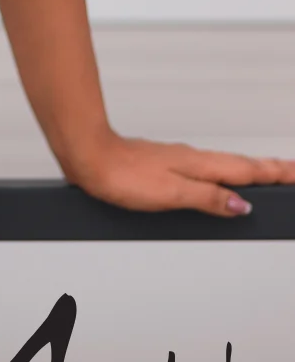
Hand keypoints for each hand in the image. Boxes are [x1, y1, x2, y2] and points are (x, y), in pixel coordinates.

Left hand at [66, 131, 294, 218]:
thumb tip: (242, 204)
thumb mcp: (172, 194)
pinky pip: (205, 170)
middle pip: (240, 166)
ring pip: (222, 166)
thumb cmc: (122, 176)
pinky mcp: (164, 166)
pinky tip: (218, 182)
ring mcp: (178, 161)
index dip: (275, 173)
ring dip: (248, 171)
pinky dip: (222, 173)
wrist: (87, 157)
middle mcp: (191, 160)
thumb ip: (209, 198)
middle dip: (269, 170)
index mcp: (198, 166)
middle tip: (292, 174)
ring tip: (267, 177)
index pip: (247, 171)